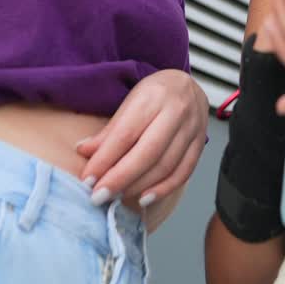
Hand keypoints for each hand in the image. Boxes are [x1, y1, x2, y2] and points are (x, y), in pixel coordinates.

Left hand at [77, 70, 207, 207]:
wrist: (187, 86)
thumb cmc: (154, 93)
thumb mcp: (129, 102)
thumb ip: (109, 131)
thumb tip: (84, 152)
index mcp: (153, 96)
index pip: (126, 133)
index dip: (105, 159)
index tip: (88, 179)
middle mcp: (176, 111)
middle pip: (147, 152)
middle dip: (120, 178)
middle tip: (99, 195)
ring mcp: (192, 128)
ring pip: (165, 165)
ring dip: (139, 186)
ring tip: (117, 196)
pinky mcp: (200, 144)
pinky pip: (183, 172)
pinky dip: (163, 189)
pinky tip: (144, 198)